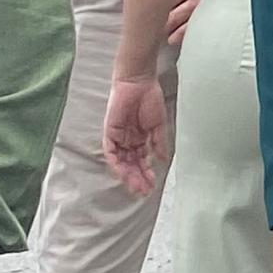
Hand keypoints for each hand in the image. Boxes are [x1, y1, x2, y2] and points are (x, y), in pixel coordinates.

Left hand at [101, 70, 172, 197]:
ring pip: (121, 162)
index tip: (152, 185)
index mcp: (140, 139)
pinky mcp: (109, 132)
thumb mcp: (158, 124)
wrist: (139, 82)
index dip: (147, 174)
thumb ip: (159, 142)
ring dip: (129, 175)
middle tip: (144, 191)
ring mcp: (118, 137)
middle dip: (138, 178)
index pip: (142, 161)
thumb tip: (163, 159)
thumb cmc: (149, 98)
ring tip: (137, 186)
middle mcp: (128, 141)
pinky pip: (111, 152)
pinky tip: (124, 173)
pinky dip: (116, 164)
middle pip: (131, 165)